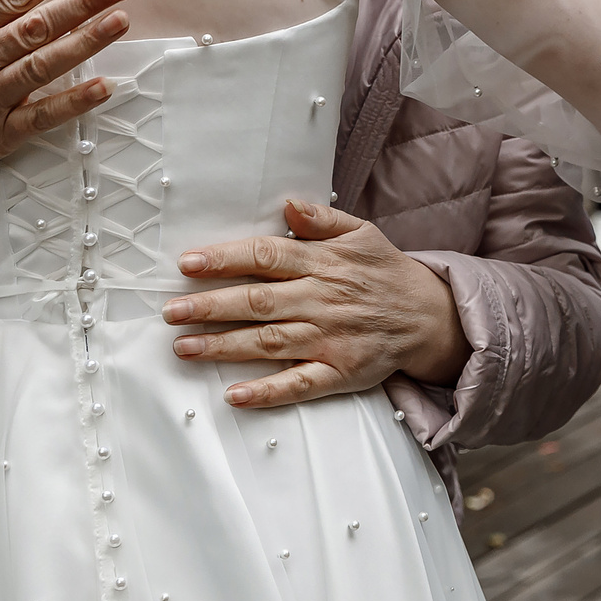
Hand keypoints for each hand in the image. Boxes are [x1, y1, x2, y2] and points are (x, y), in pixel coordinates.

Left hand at [164, 198, 473, 405]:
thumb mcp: (362, 234)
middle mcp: (322, 301)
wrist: (430, 316)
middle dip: (211, 306)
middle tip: (170, 311)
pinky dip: (267, 391)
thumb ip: (322, 221)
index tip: (188, 264)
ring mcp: (329, 339)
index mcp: (323, 264)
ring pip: (268, 343)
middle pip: (258, 301)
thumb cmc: (386, 272)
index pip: (266, 257)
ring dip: (223, 346)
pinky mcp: (339, 372)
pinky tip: (235, 395)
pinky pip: (299, 384)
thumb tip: (287, 205)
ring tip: (183, 347)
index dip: (226, 260)